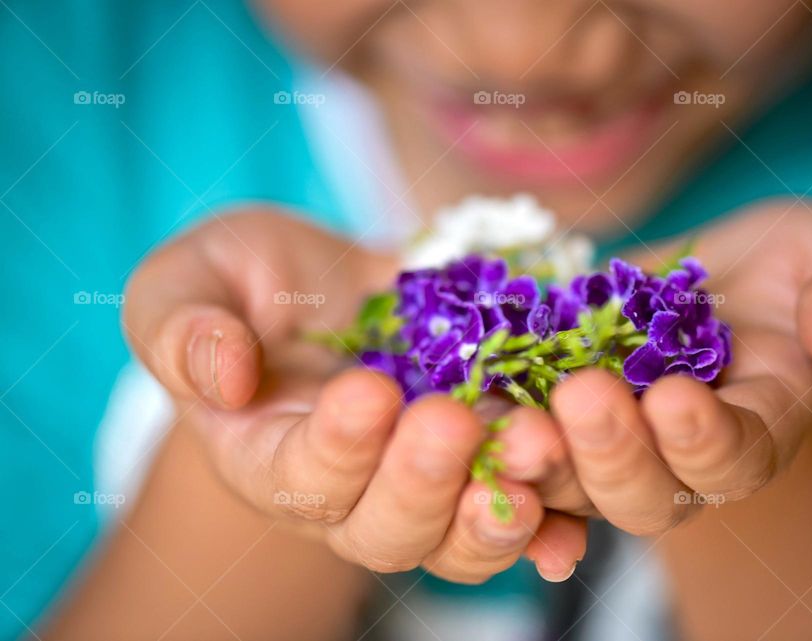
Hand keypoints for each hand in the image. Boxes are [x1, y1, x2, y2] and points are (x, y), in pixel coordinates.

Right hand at [123, 208, 584, 582]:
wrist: (330, 288)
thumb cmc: (248, 283)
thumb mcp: (192, 281)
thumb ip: (183, 327)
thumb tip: (223, 375)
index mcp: (268, 456)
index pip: (298, 478)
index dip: (335, 448)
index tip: (366, 391)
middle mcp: (350, 491)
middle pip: (387, 530)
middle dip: (425, 483)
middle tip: (454, 421)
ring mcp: (423, 483)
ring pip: (459, 537)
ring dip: (501, 507)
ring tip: (536, 446)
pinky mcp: (482, 462)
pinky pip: (522, 513)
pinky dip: (552, 525)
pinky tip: (576, 521)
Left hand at [494, 200, 811, 534]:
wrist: (735, 277)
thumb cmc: (805, 271)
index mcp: (761, 427)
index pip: (736, 459)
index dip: (707, 442)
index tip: (677, 398)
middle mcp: (680, 453)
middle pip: (642, 493)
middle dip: (610, 454)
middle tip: (579, 397)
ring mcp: (614, 434)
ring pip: (570, 480)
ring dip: (537, 456)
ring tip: (506, 416)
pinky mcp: (557, 401)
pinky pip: (520, 432)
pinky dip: (489, 430)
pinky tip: (458, 405)